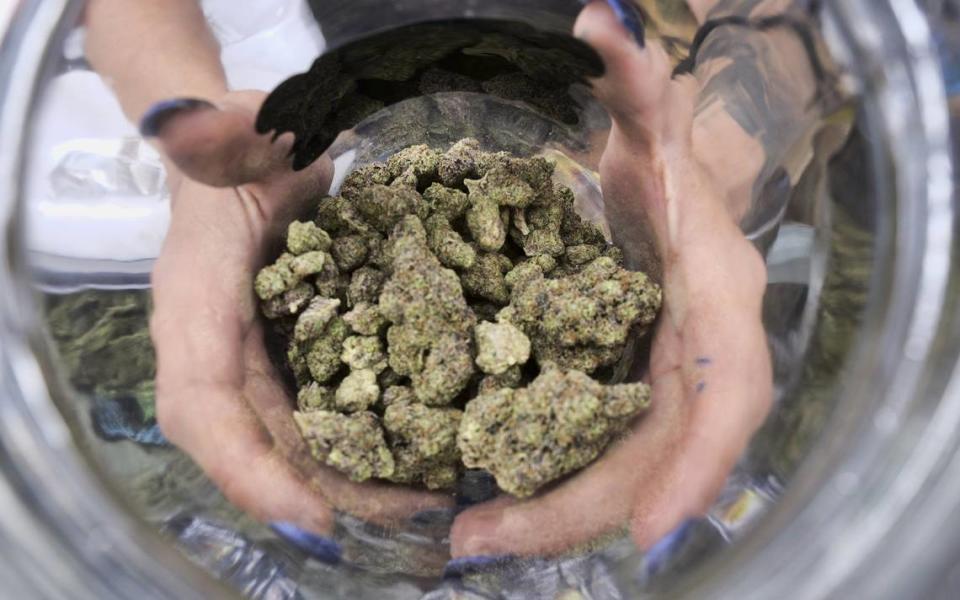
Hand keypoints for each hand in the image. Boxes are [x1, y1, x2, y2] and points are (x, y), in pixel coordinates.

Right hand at [147, 91, 451, 538]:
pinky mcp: (290, 355)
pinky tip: (414, 456)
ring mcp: (254, 356)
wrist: (250, 153)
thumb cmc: (237, 144)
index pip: (204, 403)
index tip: (313, 512)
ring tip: (421, 499)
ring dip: (351, 477)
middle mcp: (218, 347)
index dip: (249, 464)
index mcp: (195, 304)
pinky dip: (361, 442)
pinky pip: (320, 413)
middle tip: (405, 514)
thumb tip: (195, 129)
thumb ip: (218, 138)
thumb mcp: (234, 134)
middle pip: (258, 443)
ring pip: (292, 439)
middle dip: (326, 488)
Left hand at [449, 1, 772, 557]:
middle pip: (656, 461)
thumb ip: (631, 79)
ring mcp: (654, 382)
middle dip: (580, 510)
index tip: (650, 528)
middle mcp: (691, 354)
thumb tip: (599, 21)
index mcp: (711, 296)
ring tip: (468, 540)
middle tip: (483, 543)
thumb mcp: (646, 117)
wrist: (659, 188)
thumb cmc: (659, 155)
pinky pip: (588, 454)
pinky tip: (483, 507)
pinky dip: (544, 487)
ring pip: (617, 472)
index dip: (698, 462)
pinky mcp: (616, 393)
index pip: (727, 392)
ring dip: (549, 515)